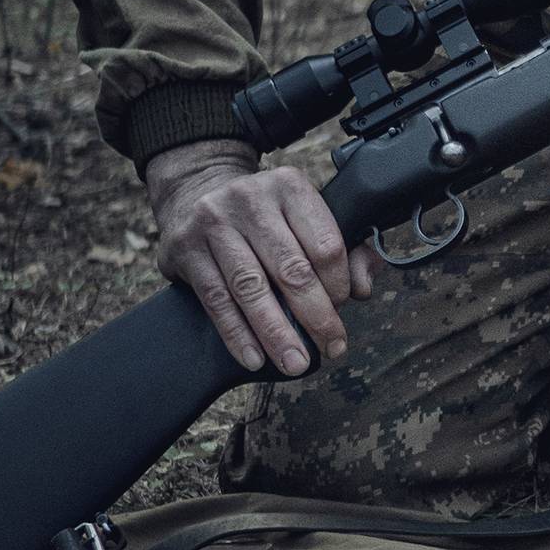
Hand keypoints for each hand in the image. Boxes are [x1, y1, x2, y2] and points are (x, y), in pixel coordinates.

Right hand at [143, 138, 378, 376]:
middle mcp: (250, 199)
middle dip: (316, 317)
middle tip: (332, 348)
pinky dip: (238, 334)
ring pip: (252, 288)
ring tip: (295, 363)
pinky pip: (217, 300)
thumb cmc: (263, 215)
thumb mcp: (304, 215)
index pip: (325, 244)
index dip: (339, 284)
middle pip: (291, 269)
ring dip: (277, 334)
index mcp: (289, 186)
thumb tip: (363, 287)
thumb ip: (345, 249)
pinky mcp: (186, 249)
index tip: (342, 307)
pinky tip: (255, 357)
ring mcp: (214, 223)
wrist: (194, 192)